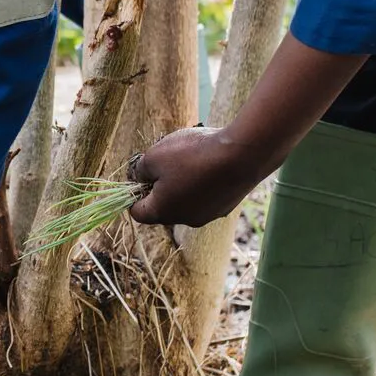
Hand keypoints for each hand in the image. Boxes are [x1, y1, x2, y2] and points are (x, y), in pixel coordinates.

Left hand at [130, 126, 277, 227]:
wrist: (242, 155)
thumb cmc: (192, 155)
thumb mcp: (154, 156)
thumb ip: (140, 170)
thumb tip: (140, 177)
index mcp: (163, 212)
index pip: (138, 213)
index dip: (133, 193)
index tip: (140, 174)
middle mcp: (185, 219)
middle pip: (163, 207)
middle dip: (160, 185)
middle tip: (167, 161)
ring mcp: (208, 215)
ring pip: (186, 200)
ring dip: (183, 183)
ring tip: (192, 159)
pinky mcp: (226, 206)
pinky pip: (206, 195)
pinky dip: (204, 182)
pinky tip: (211, 164)